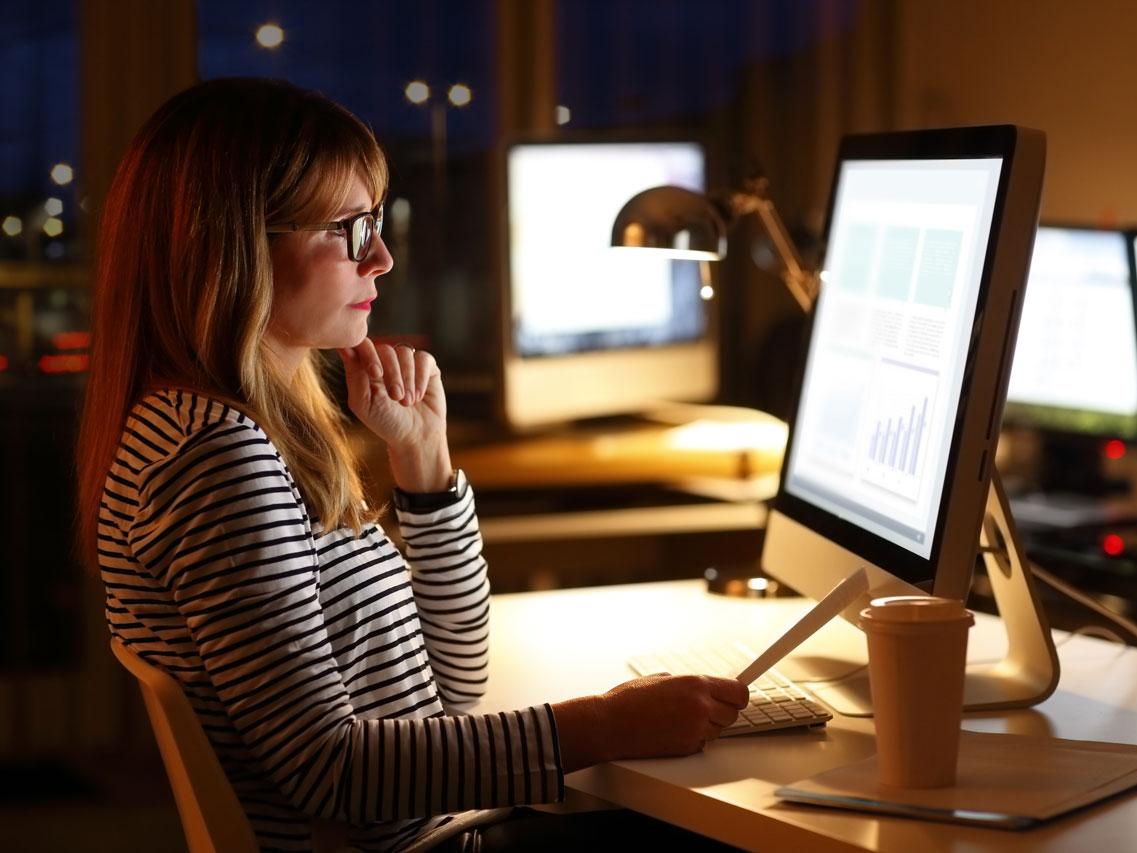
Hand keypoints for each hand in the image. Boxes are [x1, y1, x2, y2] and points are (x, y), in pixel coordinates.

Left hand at [338, 339, 451, 491]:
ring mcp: (406, 362)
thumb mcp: (364, 403)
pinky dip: (421, 378)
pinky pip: (423, 359)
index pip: (362, 345)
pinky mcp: (426, 366)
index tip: (375, 374)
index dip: (369, 354)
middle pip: (385, 349)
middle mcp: (385, 361)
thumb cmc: (385, 422)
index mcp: (365, 367)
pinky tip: (419, 395)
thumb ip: (354, 375)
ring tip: (407, 402)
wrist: (415, 436)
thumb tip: (344, 347)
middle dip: (392, 373)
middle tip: (395, 396)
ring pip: (405, 352)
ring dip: (407, 379)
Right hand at [600, 674, 749, 758]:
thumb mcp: (660, 678)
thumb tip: (703, 687)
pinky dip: (694, 738)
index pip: (738, 692)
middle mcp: (700, 707)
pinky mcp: (686, 749)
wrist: (610, 725)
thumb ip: (687, 683)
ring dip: (708, 725)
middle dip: (724, 710)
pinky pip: (702, 743)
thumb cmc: (628, 700)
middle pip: (733, 713)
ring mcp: (694, 730)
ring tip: (683, 718)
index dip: (738, 695)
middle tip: (708, 707)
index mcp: (695, 684)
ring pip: (718, 730)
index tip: (736, 696)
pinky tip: (674, 730)